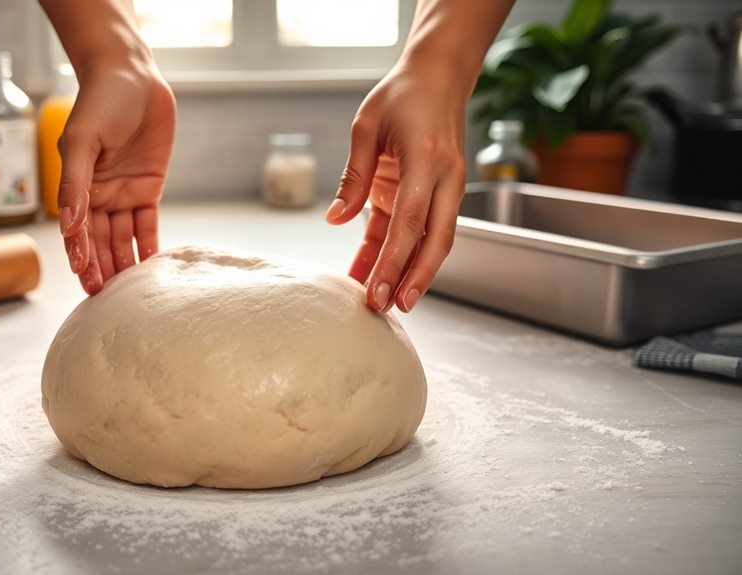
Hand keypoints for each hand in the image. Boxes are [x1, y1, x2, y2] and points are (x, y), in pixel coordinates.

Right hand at [57, 60, 175, 294]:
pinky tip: (151, 267)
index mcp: (77, 185)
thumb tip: (70, 225)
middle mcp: (99, 193)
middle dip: (102, 267)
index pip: (78, 228)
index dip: (81, 254)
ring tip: (129, 290)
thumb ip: (75, 183)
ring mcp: (124, 192)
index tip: (85, 278)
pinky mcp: (148, 187)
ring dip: (124, 262)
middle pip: (100, 239)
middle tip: (105, 295)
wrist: (133, 75)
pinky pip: (148, 223)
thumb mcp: (82, 139)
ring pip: (123, 236)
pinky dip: (149, 244)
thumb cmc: (101, 101)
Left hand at [326, 62, 466, 312]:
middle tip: (388, 309)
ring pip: (431, 241)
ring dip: (409, 272)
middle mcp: (445, 179)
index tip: (376, 290)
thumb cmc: (402, 94)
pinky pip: (416, 229)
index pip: (411, 222)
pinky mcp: (433, 192)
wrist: (439, 75)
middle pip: (434, 242)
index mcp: (427, 160)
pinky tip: (374, 273)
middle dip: (412, 279)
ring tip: (384, 303)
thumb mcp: (366, 127)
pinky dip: (397, 252)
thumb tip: (336, 220)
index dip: (394, 261)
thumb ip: (353, 176)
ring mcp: (445, 188)